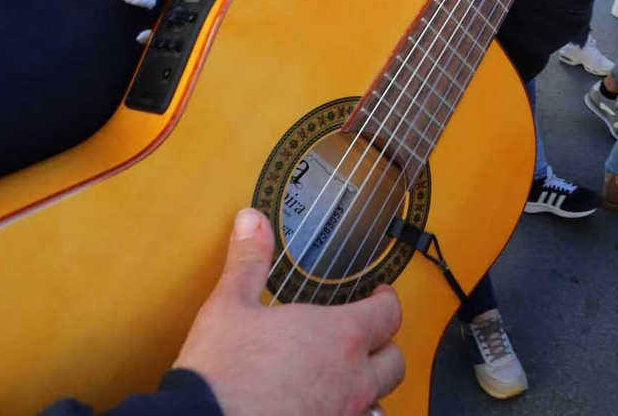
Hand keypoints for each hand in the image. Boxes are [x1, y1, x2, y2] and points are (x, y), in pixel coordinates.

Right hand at [175, 209, 404, 415]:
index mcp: (338, 336)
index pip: (389, 314)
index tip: (379, 295)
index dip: (387, 301)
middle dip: (386, 345)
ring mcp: (342, 413)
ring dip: (372, 387)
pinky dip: (352, 414)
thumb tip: (251, 221)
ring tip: (354, 377)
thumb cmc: (221, 371)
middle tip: (371, 334)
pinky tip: (332, 408)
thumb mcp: (230, 305)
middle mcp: (351, 379)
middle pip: (395, 362)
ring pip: (380, 400)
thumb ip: (250, 261)